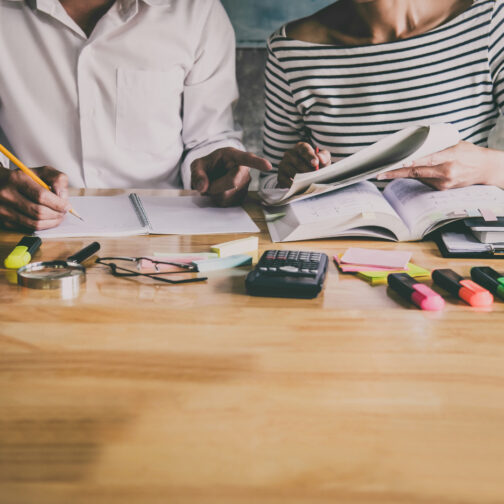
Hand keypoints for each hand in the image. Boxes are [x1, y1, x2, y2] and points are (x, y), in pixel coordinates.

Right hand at [0, 165, 69, 230]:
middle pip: (39, 212)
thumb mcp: (42, 172)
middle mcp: (7, 194)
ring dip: (51, 222)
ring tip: (57, 217)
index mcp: (17, 179)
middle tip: (63, 212)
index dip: (58, 203)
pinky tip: (46, 219)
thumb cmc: (25, 178)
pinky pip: (29, 229)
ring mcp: (3, 209)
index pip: (41, 196)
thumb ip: (57, 179)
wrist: (2, 183)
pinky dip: (42, 226)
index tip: (66, 206)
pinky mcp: (4, 221)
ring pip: (34, 223)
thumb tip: (62, 196)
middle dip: (56, 214)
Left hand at [191, 147, 271, 205]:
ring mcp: (245, 183)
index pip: (247, 158)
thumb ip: (197, 175)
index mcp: (232, 156)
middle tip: (207, 183)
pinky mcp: (243, 195)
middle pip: (232, 182)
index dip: (258, 163)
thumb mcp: (197, 166)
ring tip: (214, 186)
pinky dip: (219, 200)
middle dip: (215, 186)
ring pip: (229, 195)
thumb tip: (202, 187)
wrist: (210, 177)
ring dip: (216, 194)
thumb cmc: (205, 168)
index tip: (268, 166)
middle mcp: (243, 169)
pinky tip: (219, 193)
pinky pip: (229, 202)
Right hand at [278, 142, 330, 187]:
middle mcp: (289, 154)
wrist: (305, 177)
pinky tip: (300, 188)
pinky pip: (286, 181)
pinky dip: (294, 185)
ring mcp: (283, 164)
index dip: (310, 156)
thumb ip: (324, 156)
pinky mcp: (280, 176)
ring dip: (302, 178)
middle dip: (308, 170)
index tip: (315, 163)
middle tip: (315, 177)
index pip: (304, 149)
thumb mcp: (322, 160)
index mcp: (300, 147)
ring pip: (292, 172)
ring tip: (310, 183)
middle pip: (298, 162)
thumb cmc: (314, 166)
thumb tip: (320, 158)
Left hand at [376, 141, 503, 189]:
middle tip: (380, 174)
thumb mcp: (456, 143)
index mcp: (450, 156)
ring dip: (402, 174)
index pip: (427, 159)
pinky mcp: (442, 189)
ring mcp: (444, 182)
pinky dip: (416, 176)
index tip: (398, 162)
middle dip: (396, 173)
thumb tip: (417, 143)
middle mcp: (446, 171)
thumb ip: (438, 145)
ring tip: (386, 172)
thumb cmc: (469, 152)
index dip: (412, 162)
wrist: (485, 168)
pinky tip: (408, 172)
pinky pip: (424, 181)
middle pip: (417, 172)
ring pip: (418, 178)